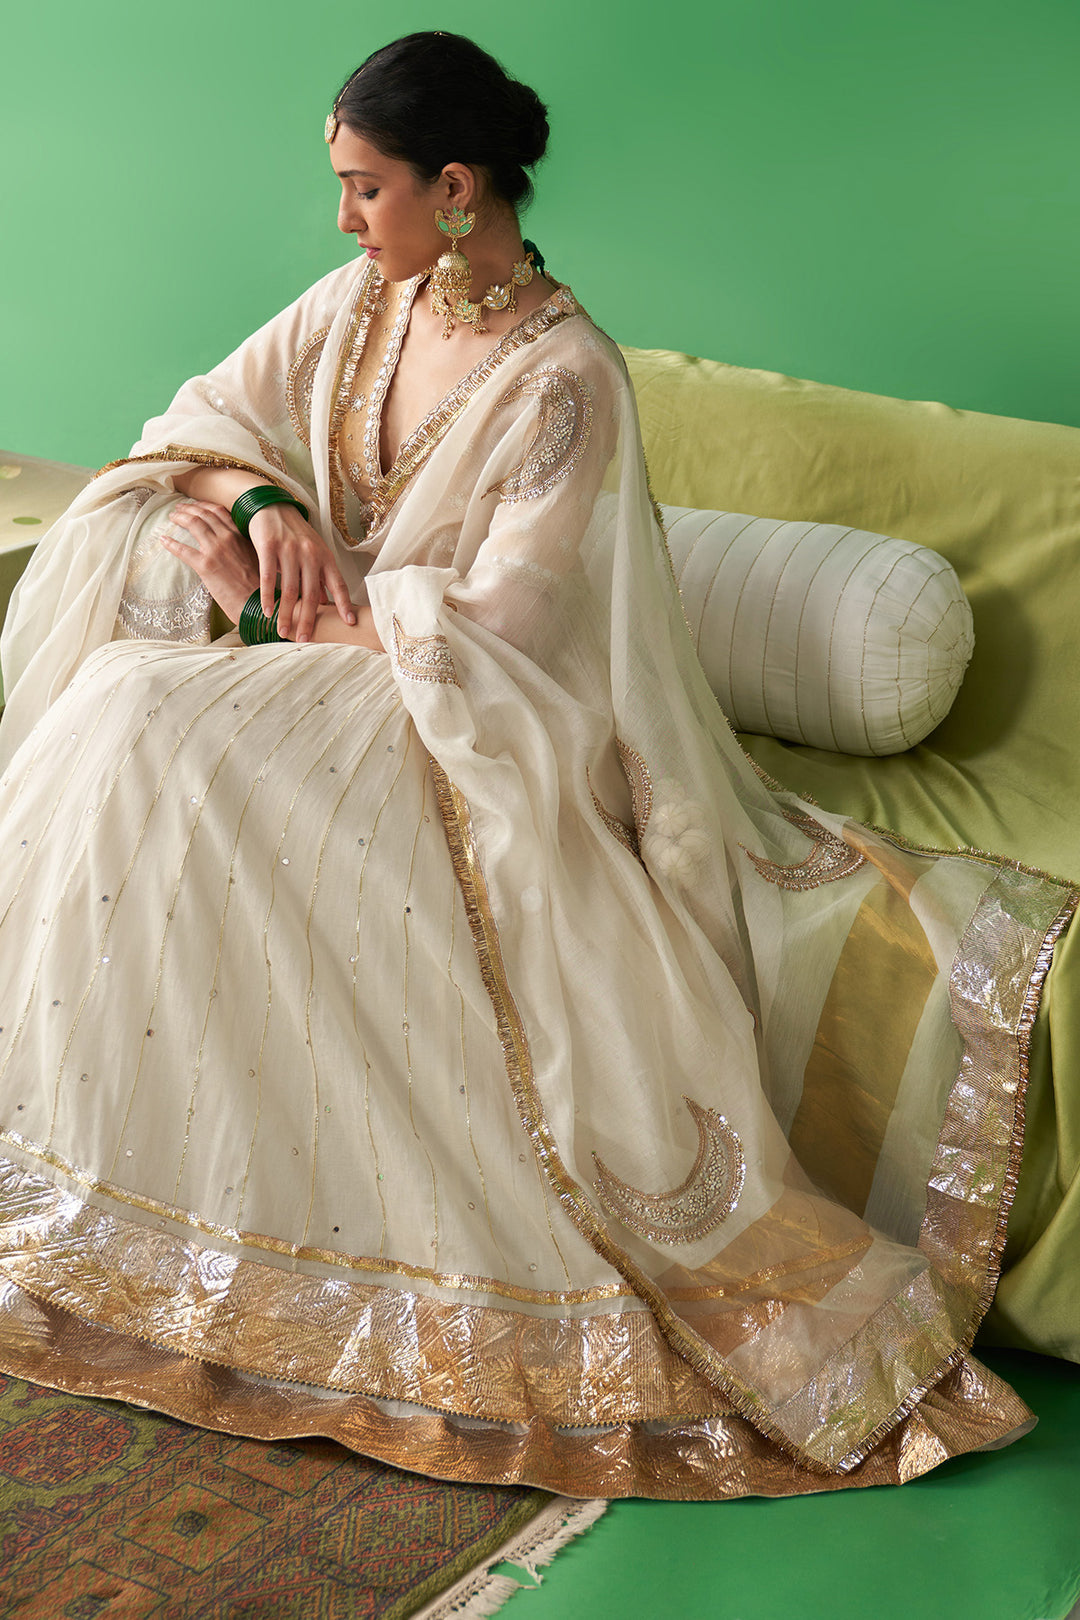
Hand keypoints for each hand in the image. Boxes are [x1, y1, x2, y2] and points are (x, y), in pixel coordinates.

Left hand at [161, 500, 259, 623]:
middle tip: (179, 508)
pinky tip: (164, 540)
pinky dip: (171, 543)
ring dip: (180, 517)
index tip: (196, 505)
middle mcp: (228, 538)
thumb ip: (242, 548)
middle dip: (188, 508)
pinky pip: (183, 550)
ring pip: (193, 524)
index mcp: (240, 536)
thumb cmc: (258, 587)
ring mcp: (216, 550)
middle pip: (203, 514)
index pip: (219, 512)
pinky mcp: (205, 566)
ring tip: (172, 516)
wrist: (257, 603)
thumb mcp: (256, 559)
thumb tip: (232, 548)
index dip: (204, 506)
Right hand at [246, 502, 356, 642]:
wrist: (272, 506)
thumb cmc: (294, 534)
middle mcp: (310, 553)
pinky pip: (268, 577)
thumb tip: (327, 604)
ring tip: (283, 632)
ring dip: (286, 614)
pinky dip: (268, 597)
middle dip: (308, 619)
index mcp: (325, 556)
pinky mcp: (269, 546)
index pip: (338, 584)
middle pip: (312, 593)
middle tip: (304, 639)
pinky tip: (267, 612)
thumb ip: (319, 576)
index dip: (344, 604)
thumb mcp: (313, 552)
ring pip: (290, 589)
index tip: (350, 623)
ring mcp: (290, 550)